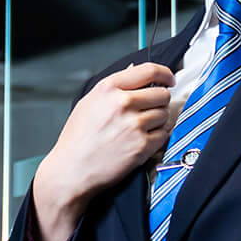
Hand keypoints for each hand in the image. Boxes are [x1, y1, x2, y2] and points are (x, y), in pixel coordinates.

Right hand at [29, 62, 176, 240]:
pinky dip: (157, 137)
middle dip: (160, 101)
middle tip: (151, 108)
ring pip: (165, 114)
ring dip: (158, 120)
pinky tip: (142, 140)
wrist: (72, 170)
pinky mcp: (142, 146)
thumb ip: (113, 86)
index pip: (149, 70)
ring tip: (141, 127)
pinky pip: (164, 134)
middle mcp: (123, 103)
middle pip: (162, 94)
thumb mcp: (88, 102)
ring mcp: (134, 125)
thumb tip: (135, 72)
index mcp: (109, 88)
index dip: (165, 73)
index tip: (168, 79)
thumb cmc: (77, 139)